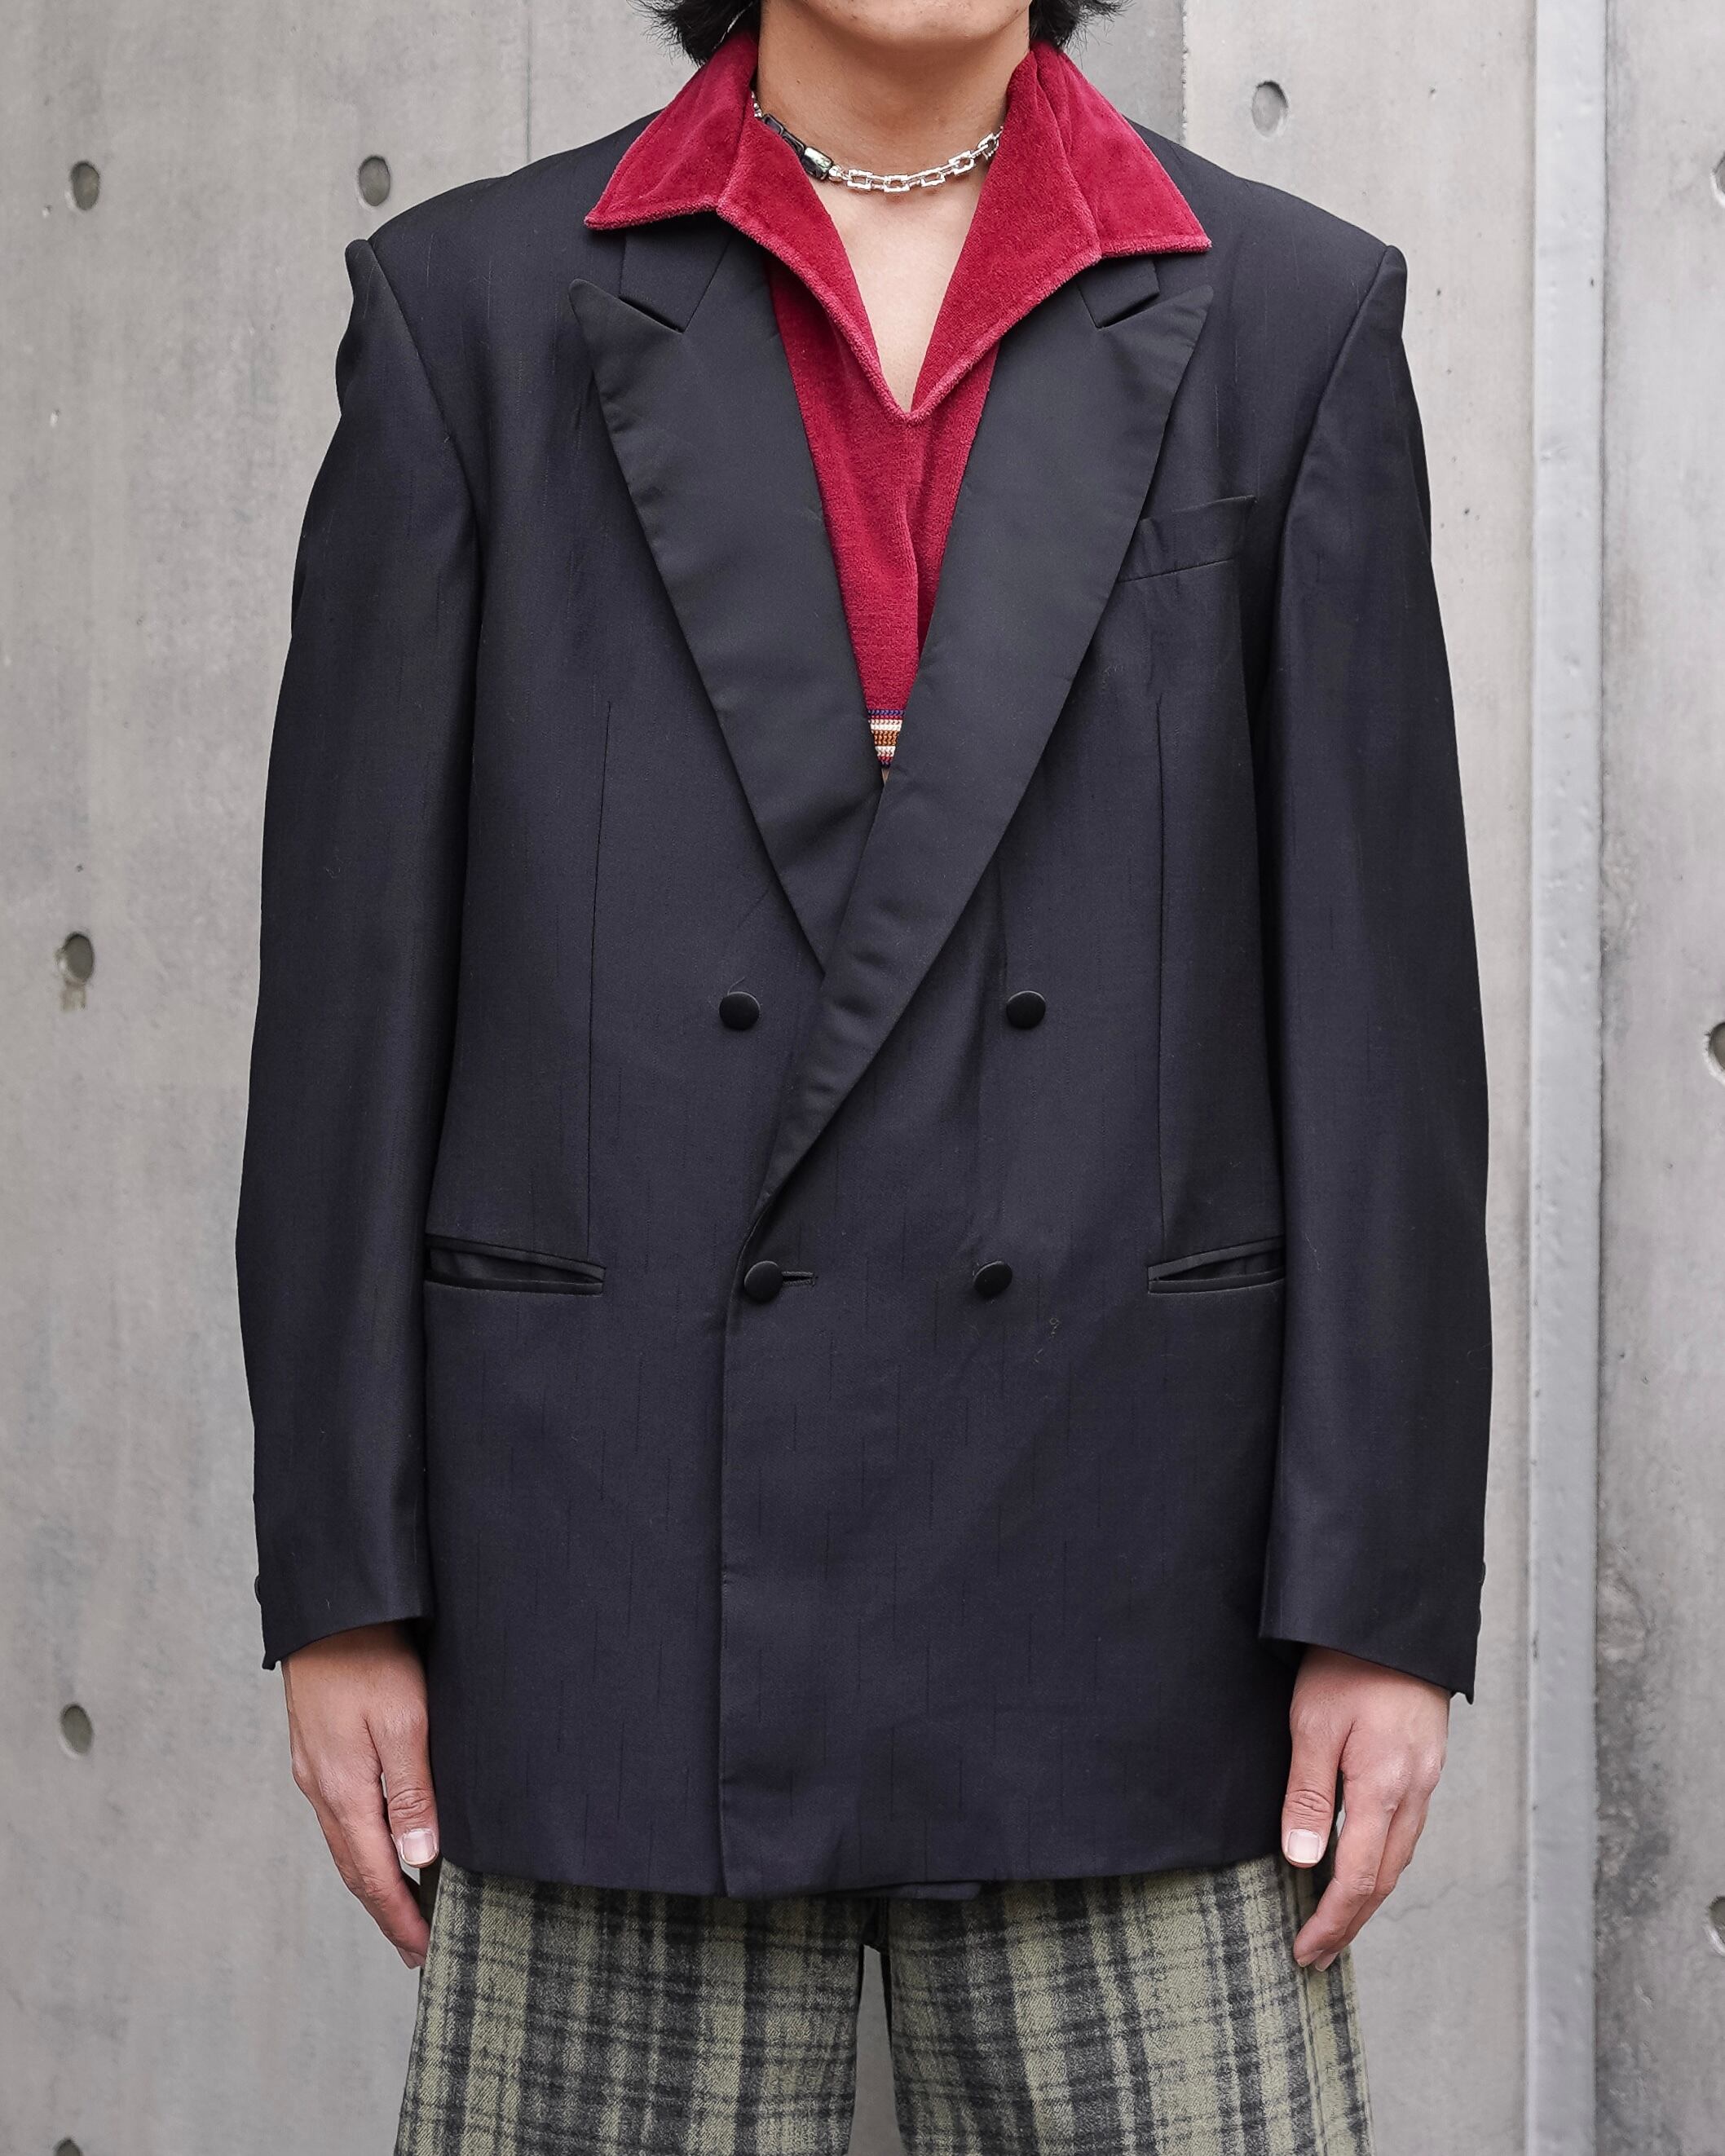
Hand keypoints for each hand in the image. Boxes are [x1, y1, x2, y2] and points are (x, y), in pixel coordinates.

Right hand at [282, 1621, 437, 1968]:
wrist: (330, 1605)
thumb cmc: (372, 1655)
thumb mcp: (404, 1720)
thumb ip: (411, 1790)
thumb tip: (418, 1858)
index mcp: (343, 1789)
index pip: (372, 1875)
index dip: (400, 1918)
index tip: (425, 1953)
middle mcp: (322, 1787)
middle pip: (355, 1867)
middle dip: (387, 1911)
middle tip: (417, 1947)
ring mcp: (316, 1769)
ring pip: (346, 1842)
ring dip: (375, 1879)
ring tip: (405, 1907)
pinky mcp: (320, 1749)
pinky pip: (342, 1814)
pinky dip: (365, 1843)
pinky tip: (384, 1842)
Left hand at [1280, 1646, 1448, 1969]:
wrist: (1392, 1616)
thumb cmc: (1346, 1663)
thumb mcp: (1313, 1724)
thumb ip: (1308, 1795)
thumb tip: (1305, 1863)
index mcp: (1385, 1787)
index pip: (1360, 1878)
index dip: (1332, 1921)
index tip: (1305, 1951)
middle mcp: (1414, 1791)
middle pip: (1385, 1878)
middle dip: (1351, 1922)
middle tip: (1318, 1956)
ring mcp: (1425, 1777)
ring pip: (1399, 1855)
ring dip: (1368, 1895)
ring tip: (1336, 1922)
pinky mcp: (1425, 1761)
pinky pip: (1405, 1827)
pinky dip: (1382, 1859)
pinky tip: (1363, 1862)